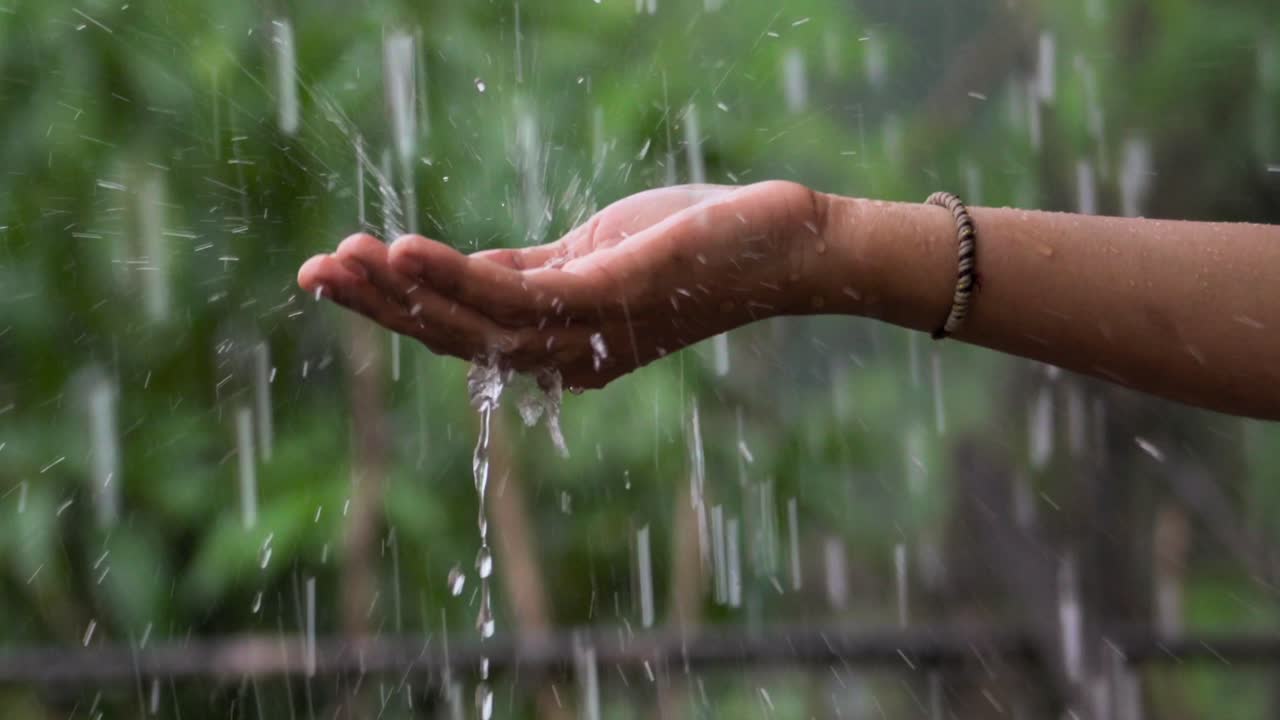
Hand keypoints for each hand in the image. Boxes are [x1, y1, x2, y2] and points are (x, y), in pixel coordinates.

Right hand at [297, 180, 825, 388]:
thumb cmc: (692, 245)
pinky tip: (403, 250)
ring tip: (341, 258)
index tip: (334, 270)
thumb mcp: (592, 257)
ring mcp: (587, 332)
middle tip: (312, 272)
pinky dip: (454, 276)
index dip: (395, 305)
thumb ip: (529, 271)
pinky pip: (516, 293)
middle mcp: (566, 354)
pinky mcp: (609, 297)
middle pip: (454, 338)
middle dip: (379, 307)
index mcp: (558, 342)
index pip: (460, 328)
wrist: (786, 244)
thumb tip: (456, 268)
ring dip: (402, 293)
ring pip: (473, 326)